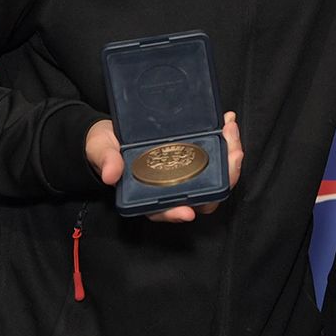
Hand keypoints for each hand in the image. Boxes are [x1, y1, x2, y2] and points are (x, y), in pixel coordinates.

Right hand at [84, 111, 245, 220]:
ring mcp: (185, 172)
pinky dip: (224, 140)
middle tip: (233, 154)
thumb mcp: (102, 152)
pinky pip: (214, 155)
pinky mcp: (192, 155)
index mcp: (148, 195)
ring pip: (215, 176)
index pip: (166, 210)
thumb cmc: (104, 148)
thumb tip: (112, 175)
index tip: (188, 210)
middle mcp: (171, 188)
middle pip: (203, 196)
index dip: (177, 213)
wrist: (109, 133)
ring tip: (231, 130)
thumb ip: (108, 162)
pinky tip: (227, 122)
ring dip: (229, 156)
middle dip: (224, 178)